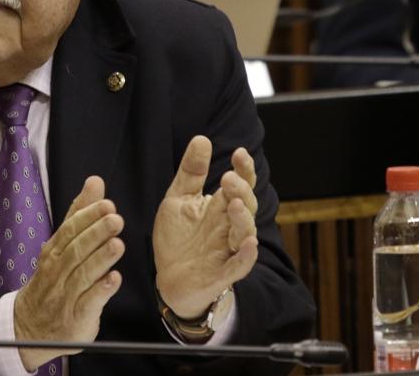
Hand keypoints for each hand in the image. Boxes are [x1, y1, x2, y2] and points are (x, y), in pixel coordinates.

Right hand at [13, 176, 123, 370]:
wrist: (28, 327)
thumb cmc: (51, 280)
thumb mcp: (60, 245)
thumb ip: (80, 214)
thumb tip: (95, 182)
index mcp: (54, 252)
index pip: (70, 230)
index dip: (88, 217)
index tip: (106, 204)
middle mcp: (57, 271)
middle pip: (76, 250)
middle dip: (96, 233)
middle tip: (115, 219)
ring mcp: (66, 295)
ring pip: (82, 274)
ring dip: (100, 259)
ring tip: (117, 244)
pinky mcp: (76, 317)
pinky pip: (88, 303)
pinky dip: (100, 291)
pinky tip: (113, 279)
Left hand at [152, 136, 258, 319]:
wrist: (169, 279)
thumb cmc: (178, 238)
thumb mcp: (179, 199)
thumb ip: (191, 172)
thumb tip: (202, 138)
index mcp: (221, 207)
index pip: (241, 184)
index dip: (244, 169)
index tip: (240, 153)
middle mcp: (230, 227)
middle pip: (246, 205)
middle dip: (241, 191)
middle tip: (228, 179)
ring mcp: (229, 250)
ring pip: (246, 233)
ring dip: (243, 218)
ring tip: (233, 204)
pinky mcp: (223, 273)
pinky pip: (241, 264)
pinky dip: (247, 254)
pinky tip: (250, 243)